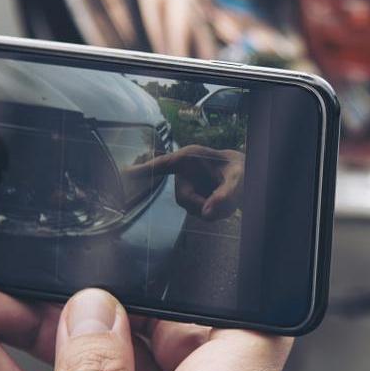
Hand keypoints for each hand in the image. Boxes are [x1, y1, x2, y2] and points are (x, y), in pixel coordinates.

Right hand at [129, 146, 244, 220]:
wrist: (245, 174)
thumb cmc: (241, 169)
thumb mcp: (240, 178)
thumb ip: (226, 195)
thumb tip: (207, 213)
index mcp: (190, 157)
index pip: (162, 165)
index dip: (143, 170)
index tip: (124, 173)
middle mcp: (185, 172)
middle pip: (184, 199)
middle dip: (204, 205)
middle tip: (226, 201)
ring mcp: (188, 187)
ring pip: (193, 208)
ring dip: (213, 208)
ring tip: (230, 197)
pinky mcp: (193, 198)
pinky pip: (200, 212)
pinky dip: (215, 211)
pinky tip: (224, 201)